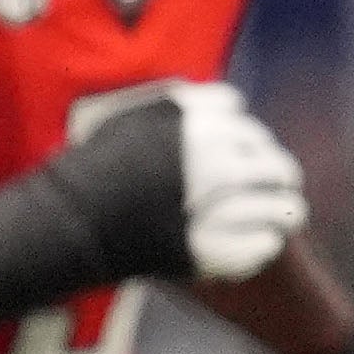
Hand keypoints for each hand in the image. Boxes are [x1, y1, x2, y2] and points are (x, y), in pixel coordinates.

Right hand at [0, 77, 309, 322]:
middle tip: (286, 183)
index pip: (246, 128)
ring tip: (290, 213)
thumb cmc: (94, 169)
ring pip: (275, 205)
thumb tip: (235, 102)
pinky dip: (266, 243)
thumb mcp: (135, 118)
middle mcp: (206, 158)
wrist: (62, 221)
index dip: (253, 141)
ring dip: (286, 208)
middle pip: (270, 163)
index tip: (255, 153)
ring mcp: (210, 205)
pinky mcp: (209, 250)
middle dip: (280, 172)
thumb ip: (184, 107)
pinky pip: (259, 245)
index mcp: (192, 123)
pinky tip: (267, 242)